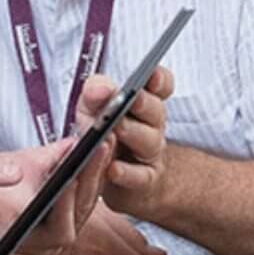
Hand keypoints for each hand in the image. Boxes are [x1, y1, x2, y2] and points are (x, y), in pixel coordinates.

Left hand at [0, 80, 114, 254]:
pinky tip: (67, 180)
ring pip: (79, 214)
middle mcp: (60, 230)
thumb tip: (83, 137)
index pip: (89, 185)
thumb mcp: (28, 164)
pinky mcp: (33, 247)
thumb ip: (57, 154)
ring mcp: (49, 242)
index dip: (101, 161)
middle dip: (98, 168)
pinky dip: (65, 203)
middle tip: (105, 143)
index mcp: (62, 211)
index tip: (109, 136)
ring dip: (86, 184)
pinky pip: (60, 228)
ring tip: (92, 156)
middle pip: (89, 199)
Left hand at [87, 66, 172, 218]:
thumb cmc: (105, 137)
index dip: (159, 79)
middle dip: (144, 103)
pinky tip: (113, 168)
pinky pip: (139, 176)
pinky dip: (126, 172)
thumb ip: (95, 93)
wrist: (117, 181)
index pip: (160, 86)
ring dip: (133, 133)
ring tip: (115, 128)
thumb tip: (101, 88)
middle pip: (155, 111)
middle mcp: (152, 126)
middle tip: (132, 98)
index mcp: (143, 103)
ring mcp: (150, 154)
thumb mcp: (92, 109)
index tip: (150, 73)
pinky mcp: (144, 181)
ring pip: (149, 141)